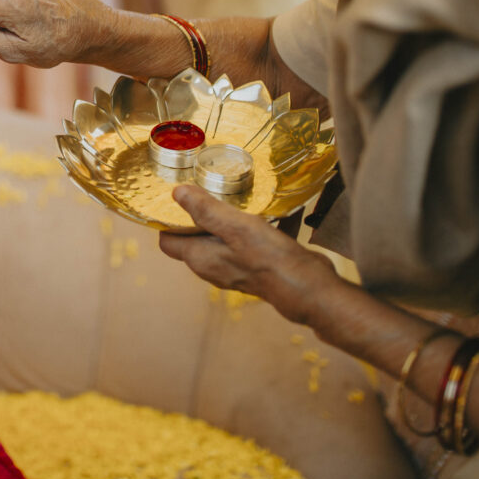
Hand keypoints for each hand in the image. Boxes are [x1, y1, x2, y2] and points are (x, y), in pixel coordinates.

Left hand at [157, 185, 340, 328]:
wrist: (311, 289)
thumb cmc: (270, 259)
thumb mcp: (235, 227)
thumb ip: (205, 211)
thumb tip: (177, 194)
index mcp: (200, 259)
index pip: (168, 241)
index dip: (167, 219)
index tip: (177, 196)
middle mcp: (213, 267)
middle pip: (194, 238)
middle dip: (198, 214)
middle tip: (208, 189)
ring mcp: (235, 269)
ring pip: (222, 239)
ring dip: (227, 219)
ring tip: (235, 196)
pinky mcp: (257, 267)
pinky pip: (249, 242)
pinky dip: (255, 227)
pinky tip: (268, 209)